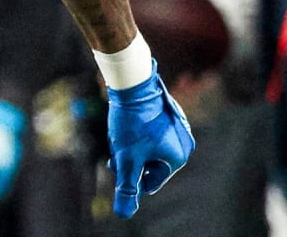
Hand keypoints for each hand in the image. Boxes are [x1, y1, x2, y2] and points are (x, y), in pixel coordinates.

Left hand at [106, 62, 193, 217]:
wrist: (132, 84)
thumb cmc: (132, 123)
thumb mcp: (126, 159)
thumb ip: (127, 187)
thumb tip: (124, 213)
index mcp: (178, 157)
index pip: (150, 181)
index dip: (129, 174)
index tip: (116, 160)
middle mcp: (184, 143)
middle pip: (149, 163)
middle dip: (130, 160)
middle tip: (116, 149)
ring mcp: (179, 127)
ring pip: (149, 147)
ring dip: (132, 147)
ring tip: (121, 134)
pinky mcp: (170, 114)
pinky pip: (153, 132)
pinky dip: (139, 132)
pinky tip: (128, 123)